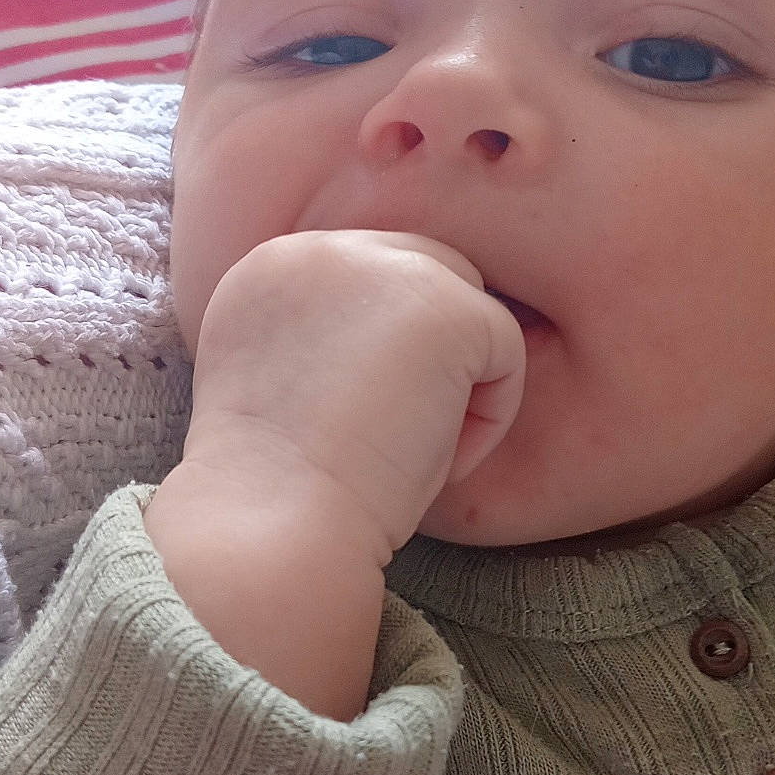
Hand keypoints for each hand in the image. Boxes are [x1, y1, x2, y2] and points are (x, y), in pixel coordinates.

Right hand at [177, 230, 526, 559]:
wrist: (268, 526)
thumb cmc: (276, 493)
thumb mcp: (283, 390)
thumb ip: (326, 342)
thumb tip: (401, 349)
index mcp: (269, 269)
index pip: (368, 280)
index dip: (385, 354)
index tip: (358, 425)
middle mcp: (317, 248)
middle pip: (426, 273)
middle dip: (432, 354)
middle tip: (392, 437)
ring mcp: (382, 266)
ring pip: (468, 308)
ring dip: (457, 385)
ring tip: (404, 450)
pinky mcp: (445, 305)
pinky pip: (506, 350)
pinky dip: (488, 419)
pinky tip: (432, 460)